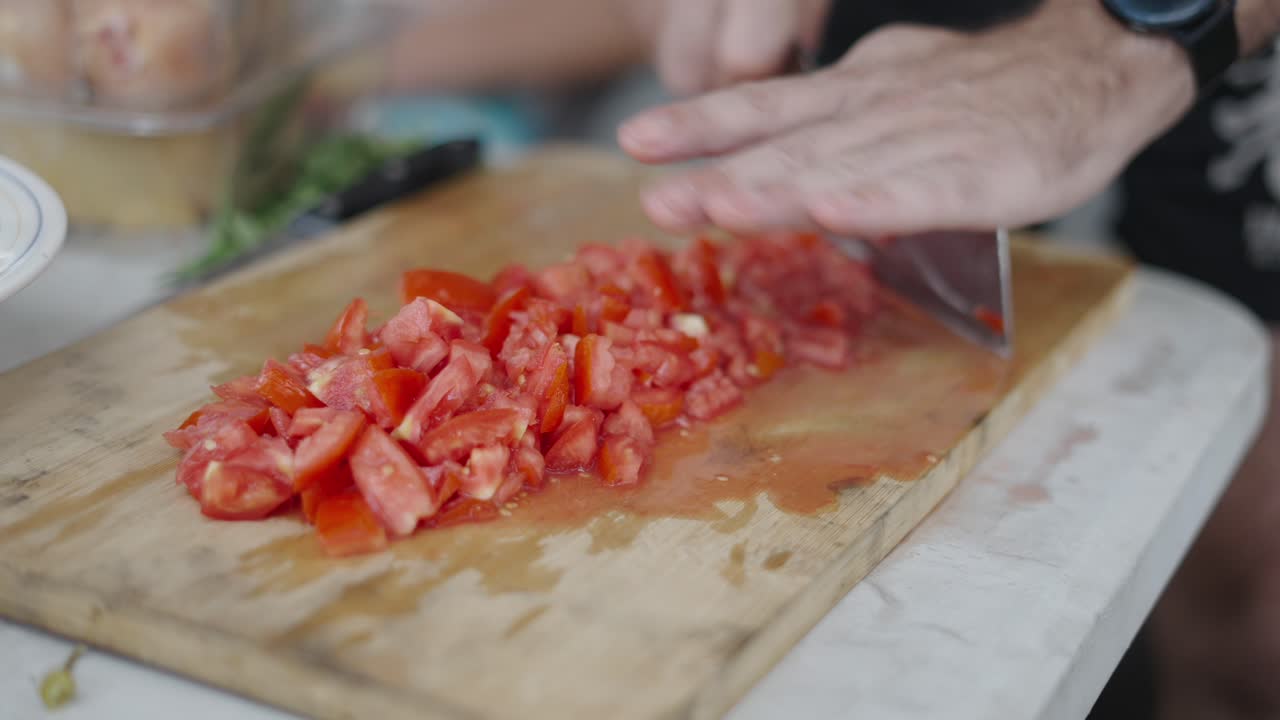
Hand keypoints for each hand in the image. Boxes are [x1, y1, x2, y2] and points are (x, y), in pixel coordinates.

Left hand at [618, 0, 1196, 237]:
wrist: (1096, 64)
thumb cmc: (984, 89)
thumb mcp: (894, 85)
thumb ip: (834, 120)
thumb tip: (773, 149)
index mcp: (856, 94)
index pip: (767, 107)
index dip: (702, 124)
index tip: (637, 142)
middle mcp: (880, 113)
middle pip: (791, 148)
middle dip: (720, 176)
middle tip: (657, 203)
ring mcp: (931, 141)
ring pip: (845, 168)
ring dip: (778, 192)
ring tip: (715, 208)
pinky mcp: (988, 172)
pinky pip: (927, 190)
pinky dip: (880, 202)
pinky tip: (834, 215)